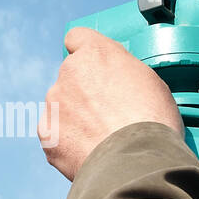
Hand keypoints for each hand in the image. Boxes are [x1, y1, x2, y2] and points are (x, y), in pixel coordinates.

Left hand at [40, 27, 183, 179]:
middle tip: (107, 114)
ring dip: (75, 118)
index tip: (93, 67)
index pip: (77, 38)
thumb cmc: (151, 120)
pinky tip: (89, 152)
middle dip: (84, 92)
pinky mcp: (46, 132)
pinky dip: (67, 142)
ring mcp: (54, 102)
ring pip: (61, 106)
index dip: (85, 53)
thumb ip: (123, 72)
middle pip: (70, 77)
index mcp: (96, 53)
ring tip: (101, 138)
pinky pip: (54, 133)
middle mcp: (69, 71)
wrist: (135, 160)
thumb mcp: (150, 81)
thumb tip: (117, 80)